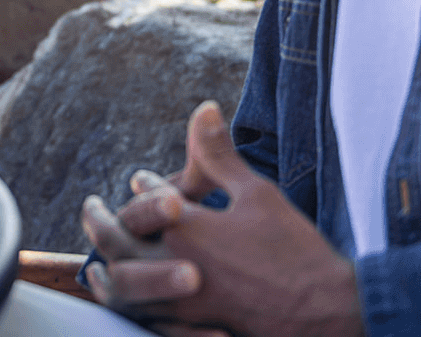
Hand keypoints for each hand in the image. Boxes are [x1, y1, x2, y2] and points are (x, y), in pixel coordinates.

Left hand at [101, 102, 364, 336]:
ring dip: (106, 269)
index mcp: (187, 228)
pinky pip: (145, 318)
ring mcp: (181, 302)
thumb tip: (203, 107)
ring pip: (123, 286)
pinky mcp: (191, 328)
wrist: (328, 314)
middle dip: (100, 223)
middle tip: (92, 210)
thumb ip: (220, 155)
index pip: (147, 199)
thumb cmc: (296, 250)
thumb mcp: (259, 193)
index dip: (143, 186)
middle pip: (117, 243)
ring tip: (97, 262)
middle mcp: (174, 265)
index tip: (139, 178)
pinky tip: (132, 302)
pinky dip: (131, 306)